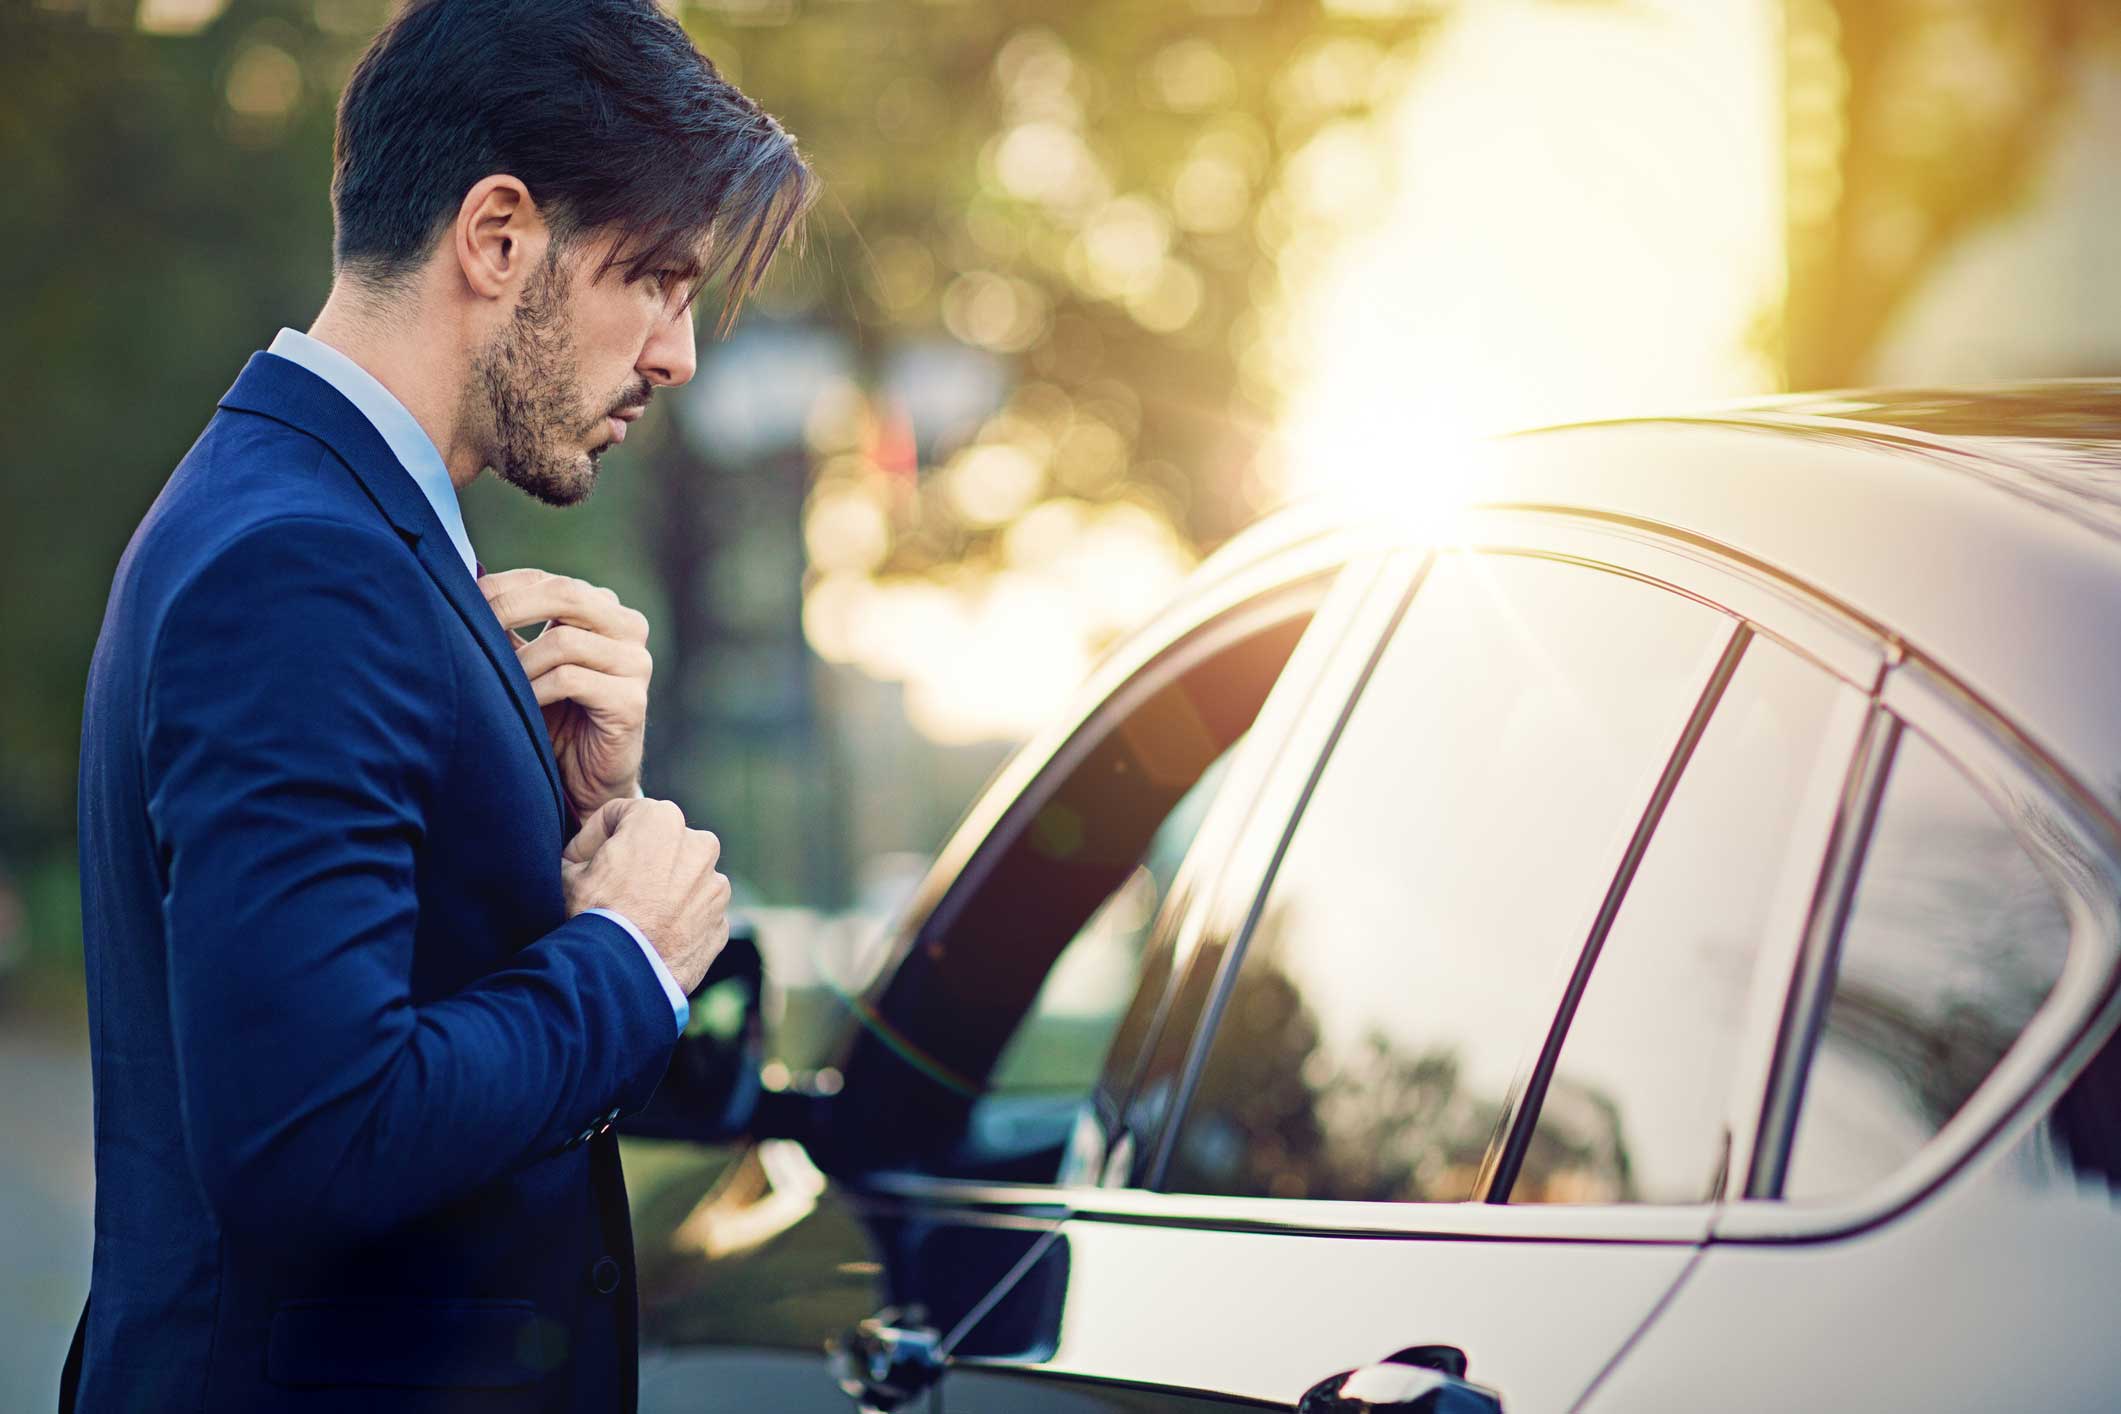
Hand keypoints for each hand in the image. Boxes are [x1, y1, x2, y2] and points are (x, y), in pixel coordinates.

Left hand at [479, 569, 651, 821]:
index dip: (504, 587)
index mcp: (606, 611)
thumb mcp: (530, 664)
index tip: (464, 600)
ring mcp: (636, 664)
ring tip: (502, 684)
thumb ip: (512, 629)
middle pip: (566, 594)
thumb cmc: (555, 719)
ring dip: (520, 663)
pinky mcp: (631, 701)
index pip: (552, 581)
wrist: (587, 781)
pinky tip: (524, 705)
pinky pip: (570, 680)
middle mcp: (629, 629)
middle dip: (509, 607)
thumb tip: (464, 592)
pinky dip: (536, 690)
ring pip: (563, 641)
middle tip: (474, 628)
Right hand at [561, 798, 729, 993]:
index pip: (620, 816)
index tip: (581, 862)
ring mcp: (716, 886)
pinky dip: (677, 921)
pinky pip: (695, 913)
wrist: (620, 977)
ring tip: (632, 917)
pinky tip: (652, 937)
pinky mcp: (721, 922)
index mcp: (661, 820)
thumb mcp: (568, 873)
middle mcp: (699, 845)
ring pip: (682, 879)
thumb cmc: (592, 918)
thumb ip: (582, 852)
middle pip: (658, 845)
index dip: (592, 837)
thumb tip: (583, 858)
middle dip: (636, 861)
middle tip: (608, 888)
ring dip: (661, 891)